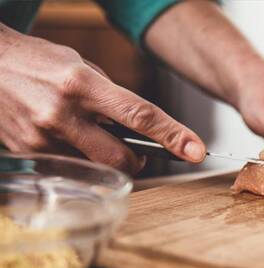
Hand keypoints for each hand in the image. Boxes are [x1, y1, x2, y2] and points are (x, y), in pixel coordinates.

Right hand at [0, 26, 205, 173]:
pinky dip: (81, 161)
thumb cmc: (37, 62)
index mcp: (82, 83)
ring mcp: (43, 138)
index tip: (195, 151)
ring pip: (98, 170)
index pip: (139, 115)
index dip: (172, 136)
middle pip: (122, 158)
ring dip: (107, 162)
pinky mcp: (30, 155)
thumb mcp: (80, 66)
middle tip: (134, 152)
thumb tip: (141, 126)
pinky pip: (73, 170)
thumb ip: (112, 96)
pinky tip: (68, 141)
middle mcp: (62, 113)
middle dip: (136, 161)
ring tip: (92, 139)